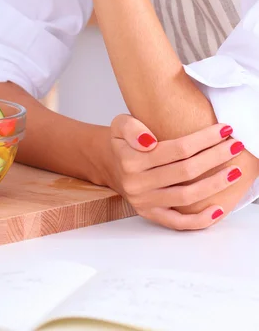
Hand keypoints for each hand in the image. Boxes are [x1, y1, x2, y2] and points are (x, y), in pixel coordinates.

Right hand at [107, 114, 244, 229]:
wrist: (112, 164)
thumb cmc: (124, 143)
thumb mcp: (120, 125)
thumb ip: (131, 128)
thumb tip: (149, 142)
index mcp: (131, 159)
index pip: (177, 149)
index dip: (204, 139)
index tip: (224, 130)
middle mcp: (137, 183)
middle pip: (185, 171)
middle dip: (215, 157)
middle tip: (236, 146)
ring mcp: (144, 201)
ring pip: (186, 196)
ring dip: (214, 184)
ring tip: (234, 171)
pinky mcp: (150, 214)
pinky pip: (178, 222)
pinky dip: (200, 219)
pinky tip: (219, 209)